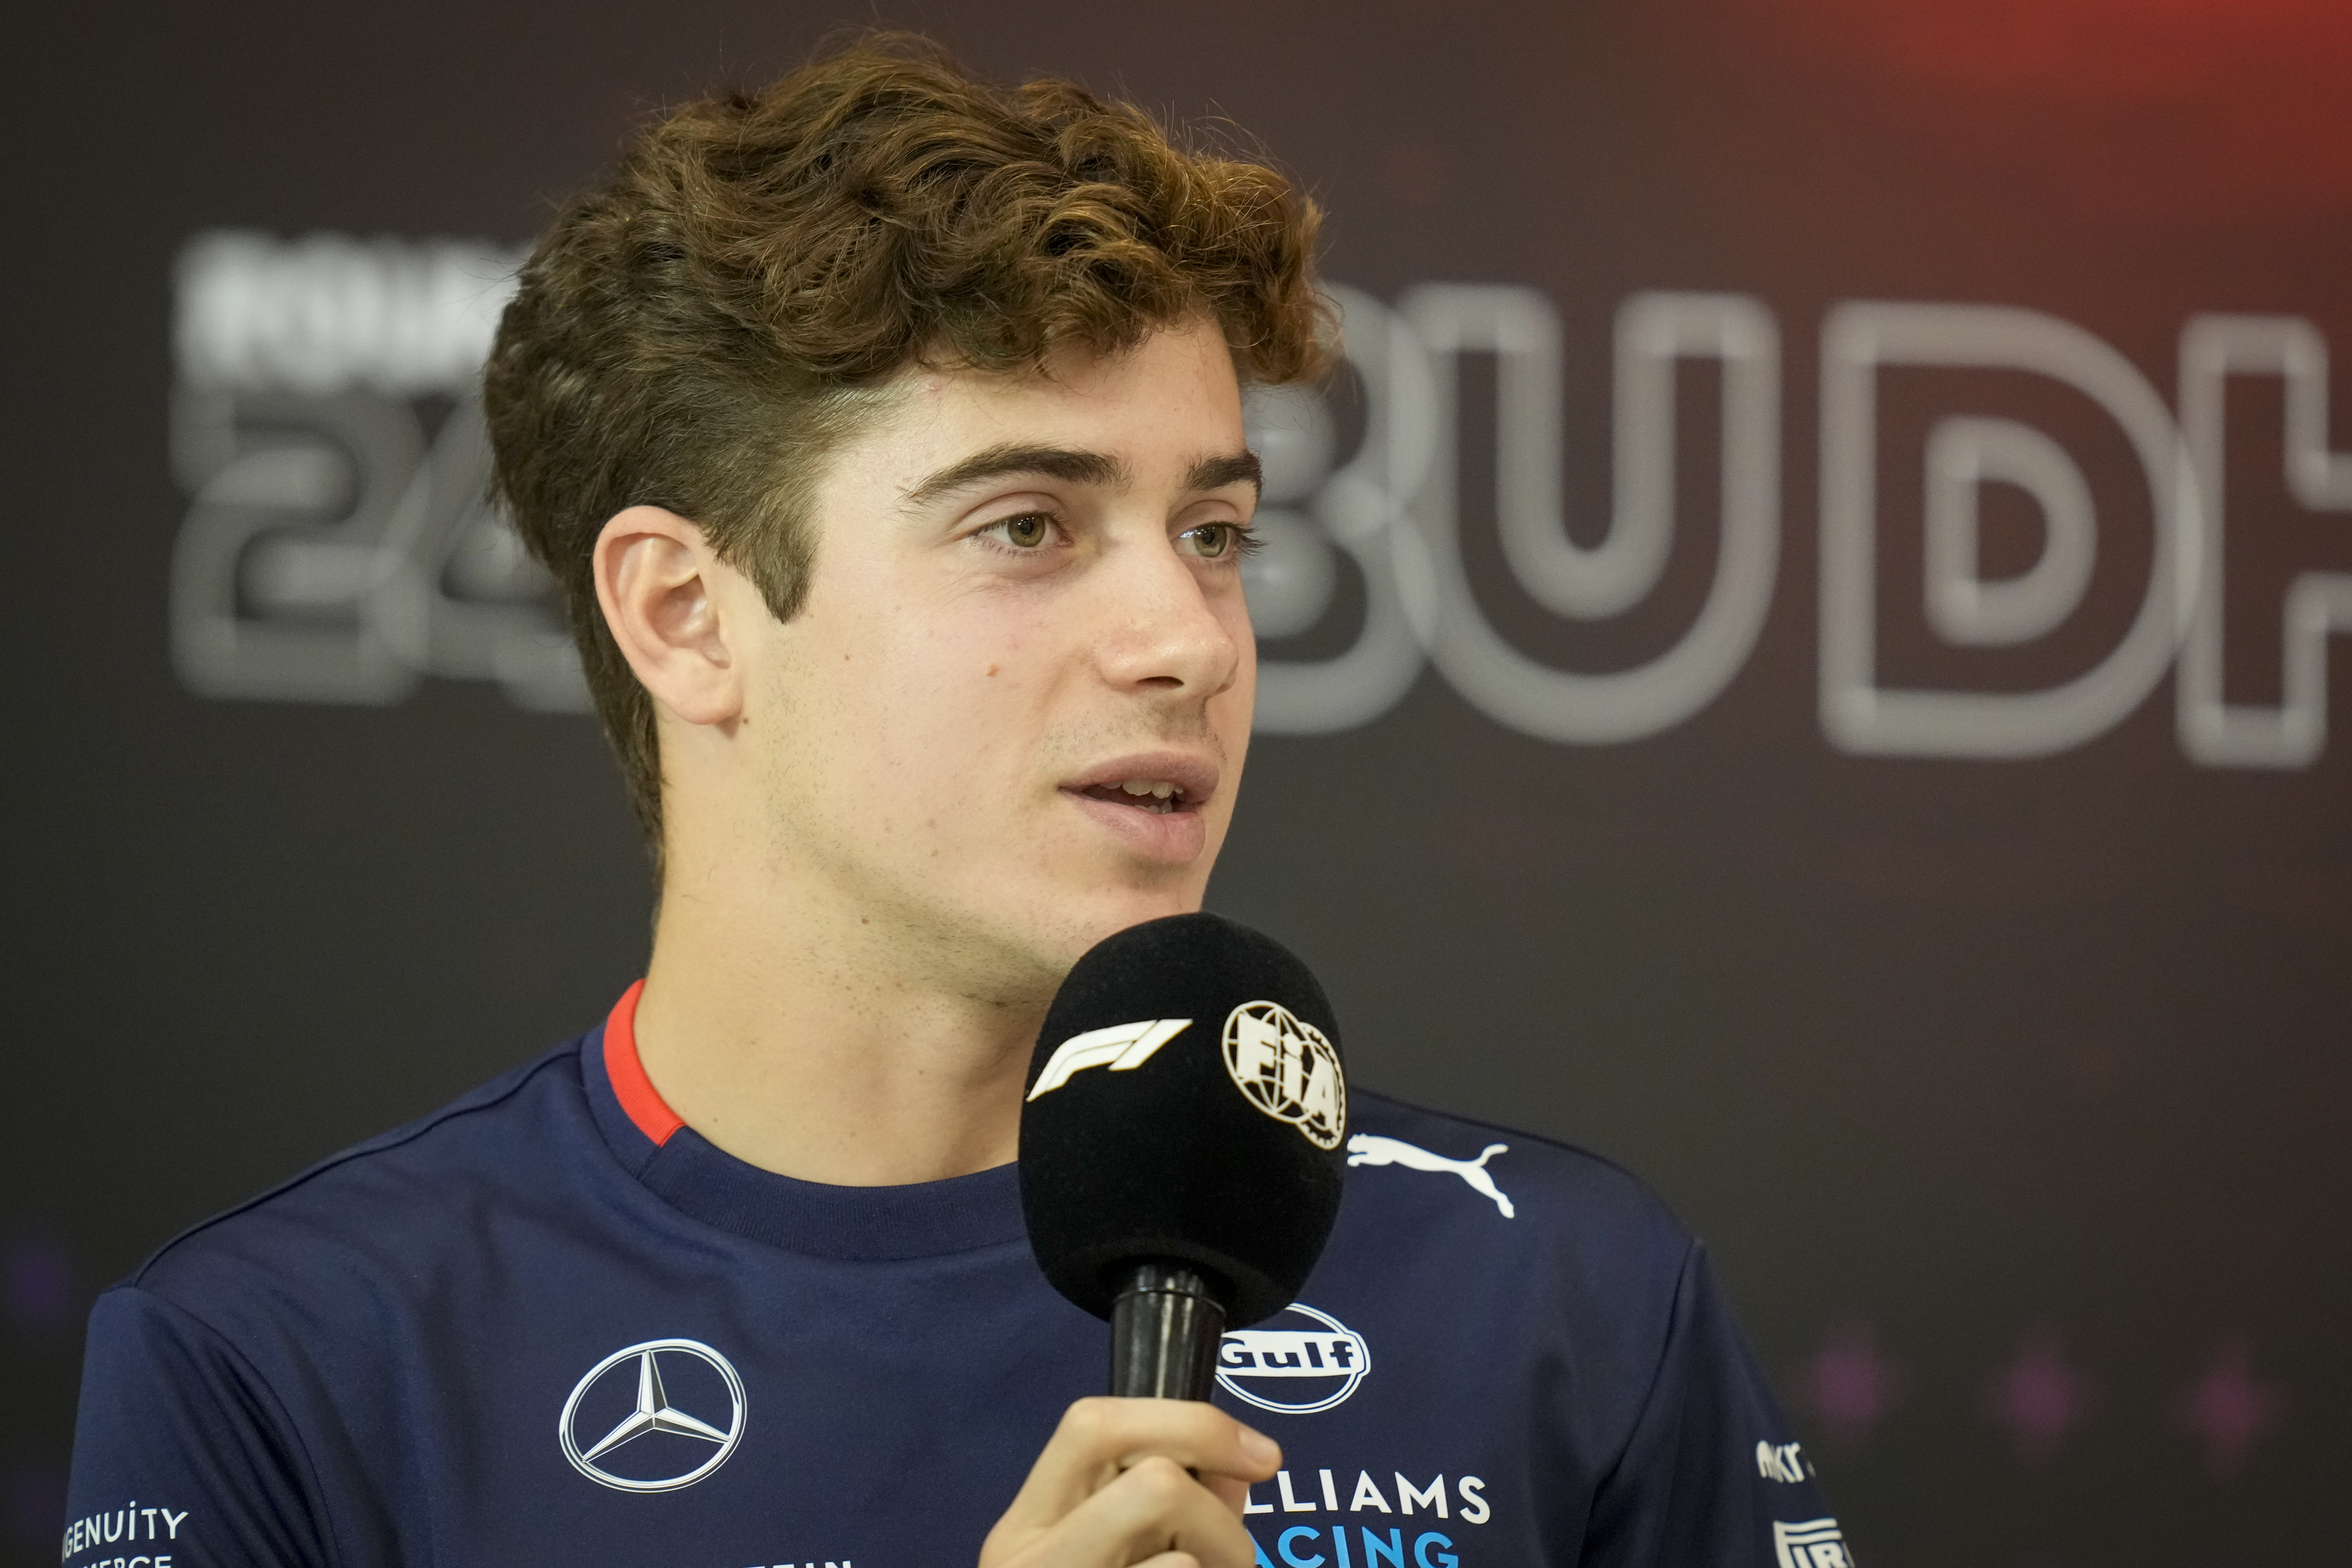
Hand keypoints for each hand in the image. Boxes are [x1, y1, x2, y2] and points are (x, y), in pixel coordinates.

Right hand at [980, 1396, 1281, 1567]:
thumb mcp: (1119, 1552)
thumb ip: (1173, 1506)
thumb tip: (1234, 1469)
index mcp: (1025, 1524)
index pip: (1092, 1426)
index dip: (1191, 1423)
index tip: (1263, 1457)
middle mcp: (1025, 1562)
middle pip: (1154, 1483)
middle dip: (1221, 1518)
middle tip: (1234, 1562)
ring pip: (1182, 1561)